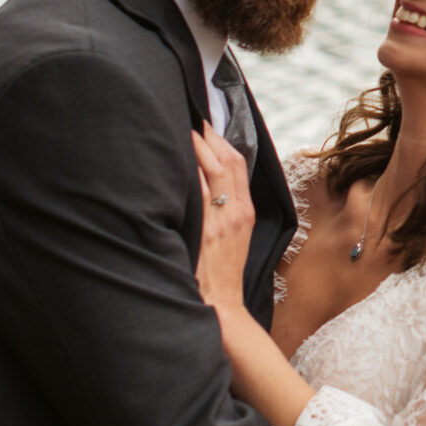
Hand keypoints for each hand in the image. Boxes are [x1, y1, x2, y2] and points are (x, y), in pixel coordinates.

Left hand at [193, 127, 254, 309]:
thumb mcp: (233, 238)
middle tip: (195, 120)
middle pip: (230, 161)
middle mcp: (237, 212)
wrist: (220, 304)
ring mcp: (222, 221)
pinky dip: (192, 172)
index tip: (208, 127)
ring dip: (199, 147)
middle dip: (211, 137)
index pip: (239, 165)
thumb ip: (225, 211)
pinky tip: (180, 159)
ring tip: (184, 130)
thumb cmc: (221, 274)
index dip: (224, 141)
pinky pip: (201, 193)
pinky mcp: (206, 231)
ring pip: (216, 171)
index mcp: (246, 212)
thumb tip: (208, 185)